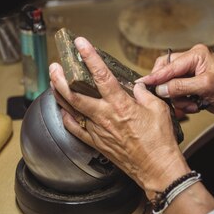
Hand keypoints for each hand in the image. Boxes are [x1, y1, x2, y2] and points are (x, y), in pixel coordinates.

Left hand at [49, 37, 189, 196]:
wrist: (157, 169)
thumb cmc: (160, 142)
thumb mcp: (158, 109)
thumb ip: (143, 94)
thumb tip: (135, 86)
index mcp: (121, 105)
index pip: (101, 76)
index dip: (90, 57)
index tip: (81, 44)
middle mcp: (106, 117)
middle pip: (75, 94)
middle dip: (62, 78)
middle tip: (55, 66)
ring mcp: (98, 131)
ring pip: (71, 110)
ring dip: (60, 94)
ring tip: (53, 82)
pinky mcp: (97, 143)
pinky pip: (75, 129)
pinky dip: (66, 117)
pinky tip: (62, 110)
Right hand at [137, 43, 213, 115]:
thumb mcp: (206, 86)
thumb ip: (181, 86)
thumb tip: (161, 88)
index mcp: (196, 54)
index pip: (169, 65)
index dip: (156, 76)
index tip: (143, 83)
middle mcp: (191, 61)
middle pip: (166, 74)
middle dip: (170, 90)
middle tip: (174, 99)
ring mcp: (191, 74)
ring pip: (170, 86)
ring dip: (180, 99)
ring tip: (193, 105)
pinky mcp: (191, 85)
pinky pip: (178, 94)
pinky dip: (184, 103)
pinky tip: (195, 106)